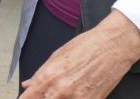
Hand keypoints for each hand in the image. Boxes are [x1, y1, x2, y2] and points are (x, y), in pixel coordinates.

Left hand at [19, 11, 139, 98]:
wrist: (113, 46)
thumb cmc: (87, 45)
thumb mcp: (58, 55)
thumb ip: (41, 73)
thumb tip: (28, 84)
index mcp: (49, 76)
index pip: (29, 97)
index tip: (25, 98)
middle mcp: (60, 90)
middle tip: (45, 94)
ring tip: (61, 92)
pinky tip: (74, 94)